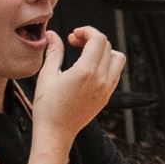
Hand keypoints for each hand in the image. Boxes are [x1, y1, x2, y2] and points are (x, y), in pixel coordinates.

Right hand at [31, 26, 124, 144]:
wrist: (56, 132)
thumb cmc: (47, 107)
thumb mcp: (47, 75)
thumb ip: (54, 52)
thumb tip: (53, 35)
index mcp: (86, 71)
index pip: (98, 39)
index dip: (86, 31)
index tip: (73, 35)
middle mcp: (101, 79)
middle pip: (107, 46)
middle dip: (91, 39)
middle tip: (74, 42)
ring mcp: (106, 88)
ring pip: (117, 58)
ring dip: (104, 51)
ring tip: (85, 54)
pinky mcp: (107, 96)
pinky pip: (116, 73)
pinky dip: (107, 64)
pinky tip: (89, 68)